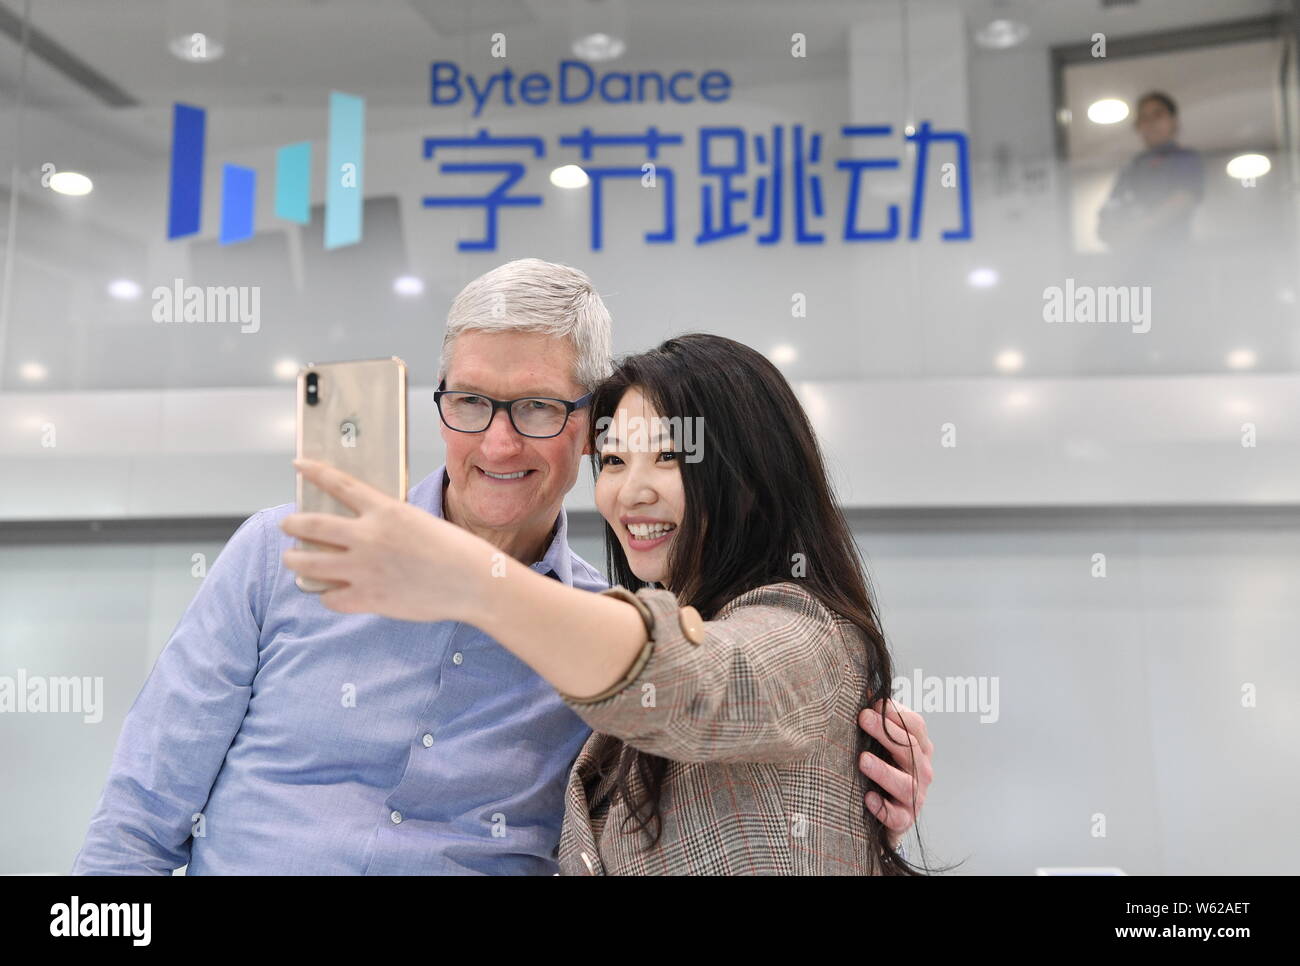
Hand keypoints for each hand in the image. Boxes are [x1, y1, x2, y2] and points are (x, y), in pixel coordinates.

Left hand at [279, 458, 494, 622]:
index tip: (299, 465)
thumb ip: (388, 523)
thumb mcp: (419, 522)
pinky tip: (329, 593)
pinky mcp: (368, 598)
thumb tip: (363, 531)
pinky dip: (326, 595)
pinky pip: (330, 598)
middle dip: (292, 524)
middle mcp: (368, 536)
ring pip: (308, 562)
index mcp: (385, 511)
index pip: (339, 485)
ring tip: (293, 559)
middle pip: (311, 525)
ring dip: (295, 559)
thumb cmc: (457, 551)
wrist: (474, 582)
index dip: (315, 472)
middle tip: (288, 525)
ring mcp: (364, 569)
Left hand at [858, 699, 933, 849]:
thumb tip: (863, 686)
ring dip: (883, 770)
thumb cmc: (885, 770)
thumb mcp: (883, 743)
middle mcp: (922, 771)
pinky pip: (896, 815)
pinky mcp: (904, 820)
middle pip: (909, 748)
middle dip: (886, 732)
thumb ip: (877, 717)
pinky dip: (883, 808)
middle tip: (863, 718)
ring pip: (904, 783)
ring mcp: (915, 796)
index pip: (916, 726)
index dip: (897, 713)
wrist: (887, 816)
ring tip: (862, 760)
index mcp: (919, 748)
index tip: (873, 703)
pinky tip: (867, 798)